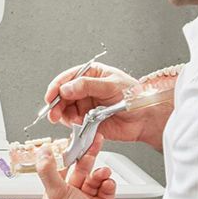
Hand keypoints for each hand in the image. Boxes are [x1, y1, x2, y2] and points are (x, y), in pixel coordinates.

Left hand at [35, 134, 124, 198]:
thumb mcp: (58, 193)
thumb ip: (48, 171)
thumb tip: (42, 154)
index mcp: (56, 196)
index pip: (60, 169)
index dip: (67, 155)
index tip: (73, 142)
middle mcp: (71, 198)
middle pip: (79, 170)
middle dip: (87, 158)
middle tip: (94, 144)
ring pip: (94, 177)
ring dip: (100, 172)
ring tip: (103, 173)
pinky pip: (106, 185)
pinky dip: (108, 183)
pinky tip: (108, 184)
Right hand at [45, 62, 171, 150]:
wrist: (145, 119)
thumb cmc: (135, 97)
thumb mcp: (111, 85)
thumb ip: (88, 86)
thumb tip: (67, 88)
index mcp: (92, 74)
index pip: (69, 77)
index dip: (57, 86)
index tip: (51, 95)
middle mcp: (86, 89)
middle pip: (63, 94)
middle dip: (56, 103)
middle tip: (54, 111)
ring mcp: (86, 105)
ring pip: (65, 109)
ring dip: (61, 114)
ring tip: (64, 119)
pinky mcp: (87, 121)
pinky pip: (73, 122)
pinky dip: (71, 124)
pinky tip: (77, 124)